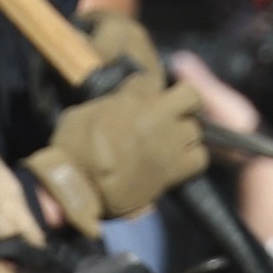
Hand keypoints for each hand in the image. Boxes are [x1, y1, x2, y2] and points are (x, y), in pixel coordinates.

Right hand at [35, 64, 208, 229]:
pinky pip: (199, 158)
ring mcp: (169, 144)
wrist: (80, 192)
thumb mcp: (82, 114)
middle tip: (166, 115)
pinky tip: (174, 162)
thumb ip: (111, 100)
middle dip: (182, 104)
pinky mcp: (175, 171)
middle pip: (191, 97)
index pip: (153, 80)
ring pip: (196, 128)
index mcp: (133, 100)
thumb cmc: (72, 151)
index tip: (141, 99)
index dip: (148, 89)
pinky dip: (191, 159)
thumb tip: (127, 95)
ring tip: (166, 143)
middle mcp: (157, 118)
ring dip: (185, 133)